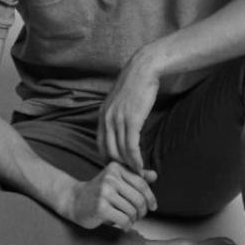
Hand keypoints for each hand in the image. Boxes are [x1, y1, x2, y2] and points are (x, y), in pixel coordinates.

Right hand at [63, 162, 157, 229]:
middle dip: (142, 211)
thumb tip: (155, 175)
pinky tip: (123, 226)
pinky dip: (126, 226)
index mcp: (115, 168)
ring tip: (128, 220)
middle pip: (139, 199)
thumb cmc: (99, 192)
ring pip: (132, 211)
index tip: (153, 206)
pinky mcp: (101, 208)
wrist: (74, 201)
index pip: (142, 184)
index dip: (151, 197)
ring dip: (133, 219)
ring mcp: (104, 193)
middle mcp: (110, 178)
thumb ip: (135, 178)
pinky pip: (124, 220)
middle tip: (139, 216)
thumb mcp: (116, 180)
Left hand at [97, 52, 159, 173]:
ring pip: (120, 152)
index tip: (121, 167)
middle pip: (108, 152)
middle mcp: (106, 119)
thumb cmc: (137, 84)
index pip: (101, 145)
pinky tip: (141, 167)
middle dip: (120, 167)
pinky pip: (130, 147)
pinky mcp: (131, 121)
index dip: (110, 159)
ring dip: (129, 166)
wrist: (144, 69)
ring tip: (139, 175)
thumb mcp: (121, 101)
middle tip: (131, 175)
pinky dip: (136, 160)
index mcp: (102, 115)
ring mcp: (117, 120)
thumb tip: (125, 128)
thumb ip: (119, 115)